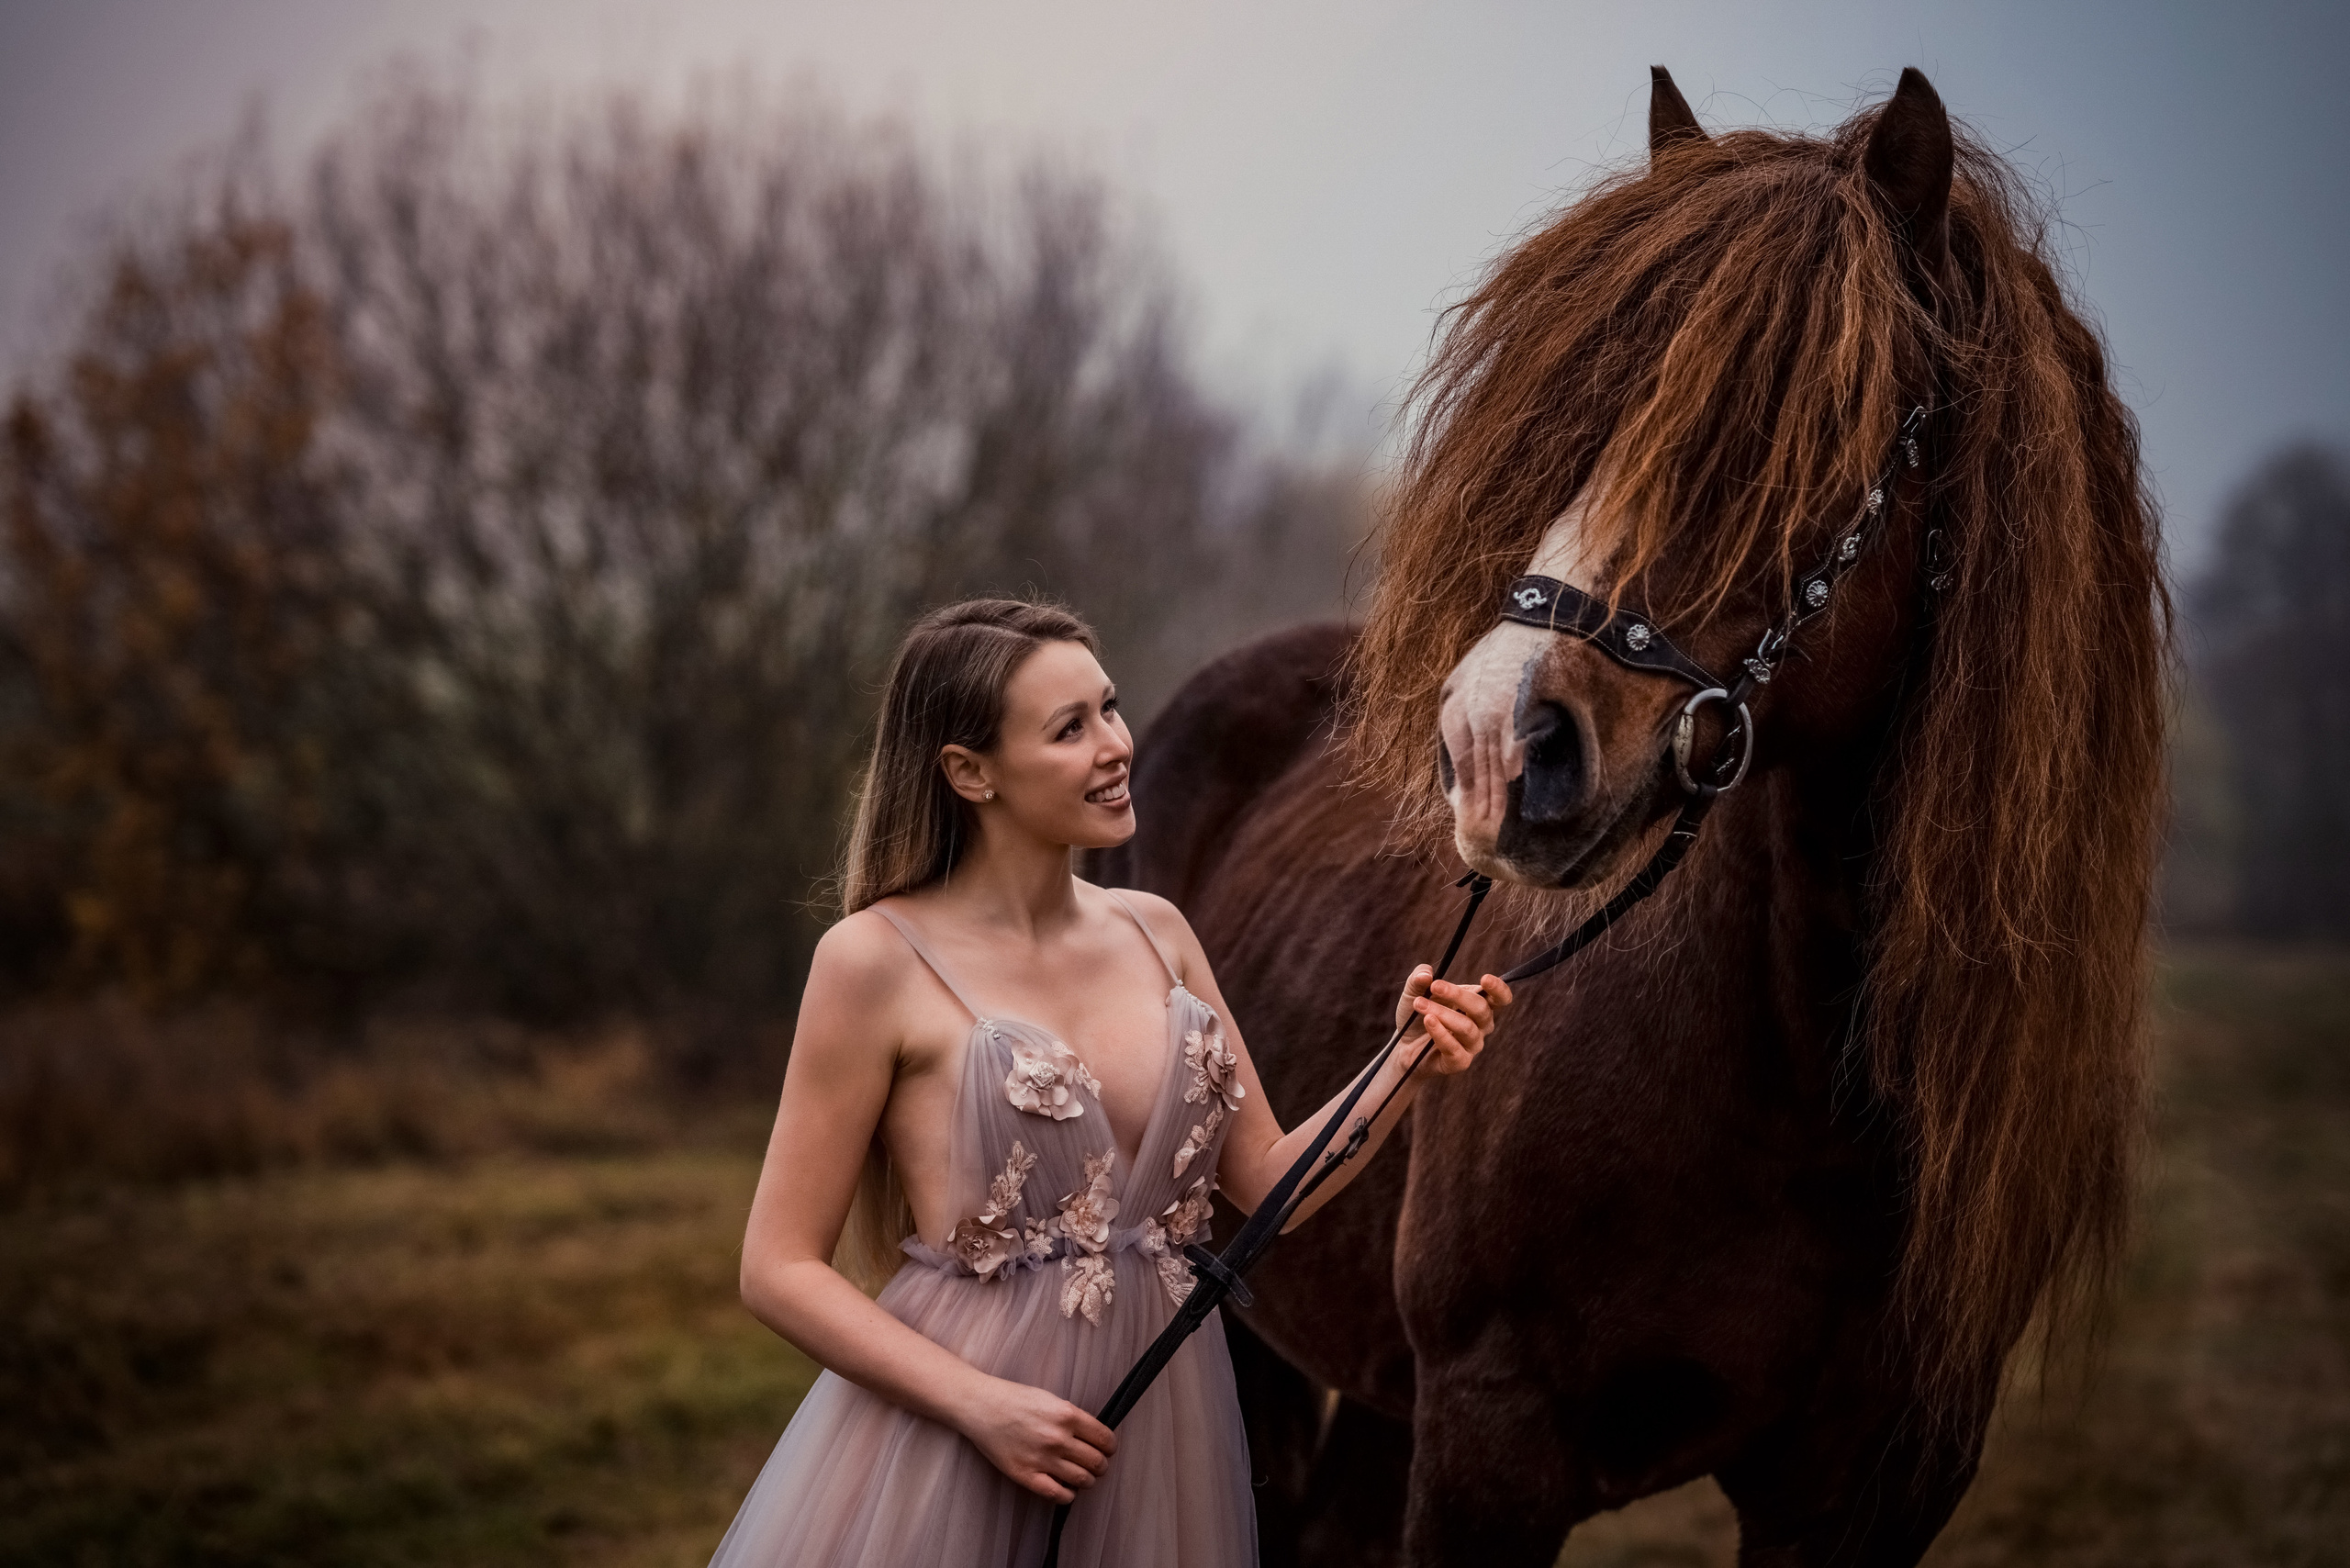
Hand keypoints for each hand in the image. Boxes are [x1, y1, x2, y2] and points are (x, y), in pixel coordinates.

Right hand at [956, 1375, 1117, 1502]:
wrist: (981, 1406)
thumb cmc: (1013, 1399)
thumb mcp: (1050, 1399)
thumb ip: (1073, 1418)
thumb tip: (1093, 1436)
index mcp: (1067, 1415)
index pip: (1104, 1439)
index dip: (1110, 1447)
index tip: (1108, 1449)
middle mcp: (1058, 1438)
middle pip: (1097, 1462)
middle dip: (1101, 1465)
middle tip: (1097, 1465)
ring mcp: (1042, 1458)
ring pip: (1082, 1480)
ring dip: (1087, 1480)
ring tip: (1082, 1476)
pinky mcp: (1026, 1475)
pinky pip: (1058, 1494)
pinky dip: (1068, 1495)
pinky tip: (1066, 1489)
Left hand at [1393, 965, 1513, 1074]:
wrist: (1402, 1047)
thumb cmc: (1416, 1016)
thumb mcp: (1413, 992)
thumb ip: (1419, 978)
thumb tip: (1426, 974)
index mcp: (1478, 1005)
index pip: (1500, 998)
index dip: (1498, 989)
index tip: (1485, 979)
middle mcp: (1481, 1026)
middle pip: (1481, 1009)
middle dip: (1457, 995)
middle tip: (1434, 986)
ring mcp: (1472, 1045)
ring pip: (1466, 1028)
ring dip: (1442, 1013)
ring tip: (1419, 1004)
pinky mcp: (1460, 1062)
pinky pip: (1455, 1048)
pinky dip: (1440, 1033)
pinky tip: (1428, 1021)